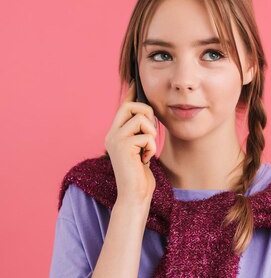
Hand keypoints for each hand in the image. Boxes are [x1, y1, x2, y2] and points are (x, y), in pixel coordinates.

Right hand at [104, 81, 156, 204]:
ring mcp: (115, 139)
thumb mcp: (141, 150)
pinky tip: (145, 160)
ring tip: (146, 151)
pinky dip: (151, 147)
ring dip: (151, 135)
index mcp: (115, 134)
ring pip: (140, 118)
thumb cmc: (141, 176)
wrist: (135, 195)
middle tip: (150, 134)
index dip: (131, 94)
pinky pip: (146, 135)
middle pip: (131, 106)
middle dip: (147, 115)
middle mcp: (111, 134)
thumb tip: (148, 113)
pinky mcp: (122, 146)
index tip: (135, 81)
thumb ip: (140, 133)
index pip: (123, 107)